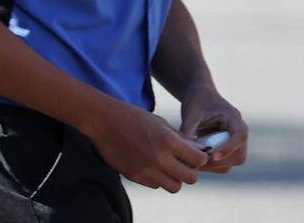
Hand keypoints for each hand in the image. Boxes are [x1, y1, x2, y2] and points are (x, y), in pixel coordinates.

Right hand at [85, 99, 208, 192]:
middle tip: (185, 164)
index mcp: (168, 141)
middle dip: (191, 171)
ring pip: (175, 187)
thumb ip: (180, 139)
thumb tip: (198, 153)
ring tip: (168, 167)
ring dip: (175, 178)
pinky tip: (152, 166)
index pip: (198, 160)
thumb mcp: (160, 123)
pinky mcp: (135, 176)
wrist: (103, 121)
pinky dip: (158, 179)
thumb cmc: (133, 117)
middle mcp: (159, 158)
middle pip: (191, 178)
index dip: (200, 158)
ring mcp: (146, 170)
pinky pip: (156, 185)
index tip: (196, 156)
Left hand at [179, 85, 247, 173]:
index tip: (212, 156)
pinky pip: (224, 164)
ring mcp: (236, 142)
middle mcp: (239, 131)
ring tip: (194, 160)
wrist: (200, 96)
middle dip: (219, 161)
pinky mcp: (229, 150)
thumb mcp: (191, 113)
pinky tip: (196, 160)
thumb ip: (188, 131)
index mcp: (234, 118)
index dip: (229, 148)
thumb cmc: (196, 102)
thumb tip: (185, 152)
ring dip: (214, 166)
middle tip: (197, 161)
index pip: (240, 136)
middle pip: (239, 155)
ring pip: (232, 163)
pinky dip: (211, 166)